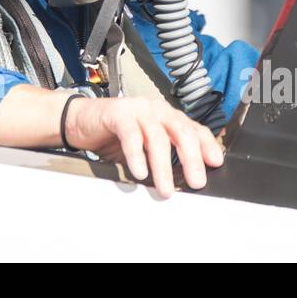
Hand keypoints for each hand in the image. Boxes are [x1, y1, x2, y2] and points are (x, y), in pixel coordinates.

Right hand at [65, 96, 223, 197]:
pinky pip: (131, 135)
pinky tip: (140, 172)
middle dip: (192, 158)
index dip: (207, 145)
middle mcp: (156, 110)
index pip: (194, 128)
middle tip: (196, 182)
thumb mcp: (145, 149)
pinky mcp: (117, 113)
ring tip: (166, 189)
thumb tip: (184, 183)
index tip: (216, 164)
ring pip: (157, 136)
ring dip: (163, 166)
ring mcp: (137, 109)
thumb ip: (163, 158)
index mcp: (167, 116)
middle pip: (181, 131)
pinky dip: (136, 155)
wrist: (81, 122)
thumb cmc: (116, 137)